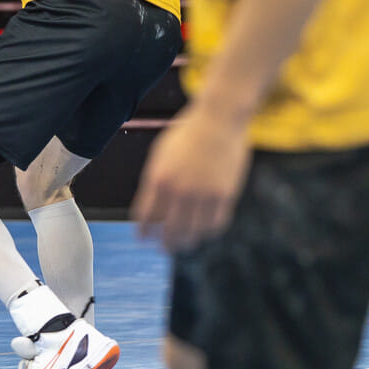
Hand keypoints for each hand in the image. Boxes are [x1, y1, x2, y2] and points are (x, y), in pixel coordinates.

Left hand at [131, 103, 251, 252]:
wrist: (219, 120)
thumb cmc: (187, 135)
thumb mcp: (160, 155)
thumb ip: (154, 182)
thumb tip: (152, 211)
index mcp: (159, 179)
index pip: (146, 217)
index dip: (143, 232)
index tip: (143, 240)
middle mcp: (179, 190)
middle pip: (169, 232)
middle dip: (165, 244)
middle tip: (165, 248)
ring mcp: (203, 194)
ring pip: (193, 233)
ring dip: (188, 242)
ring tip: (186, 243)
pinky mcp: (225, 196)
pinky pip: (215, 225)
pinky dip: (209, 231)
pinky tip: (205, 231)